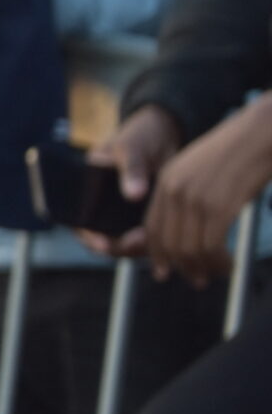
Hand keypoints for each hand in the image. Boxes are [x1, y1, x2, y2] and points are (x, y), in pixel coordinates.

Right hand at [84, 105, 180, 257]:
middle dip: (119, 245)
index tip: (104, 243)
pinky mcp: (147, 217)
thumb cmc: (139, 136)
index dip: (89, 236)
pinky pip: (147, 237)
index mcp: (85, 191)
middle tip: (139, 240)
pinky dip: (156, 240)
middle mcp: (101, 207)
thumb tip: (134, 194)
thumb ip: (131, 168)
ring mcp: (124, 214)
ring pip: (126, 242)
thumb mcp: (131, 147)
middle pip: (103, 239)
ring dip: (138, 246)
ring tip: (156, 238)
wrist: (167, 132)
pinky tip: (169, 233)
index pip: (79, 222)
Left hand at [120, 98, 271, 283]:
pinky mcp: (218, 206)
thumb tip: (187, 232)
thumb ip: (187, 197)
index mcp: (166, 180)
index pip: (152, 226)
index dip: (158, 253)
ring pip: (190, 249)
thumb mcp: (202, 172)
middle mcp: (174, 190)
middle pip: (169, 243)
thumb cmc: (240, 154)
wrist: (262, 133)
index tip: (164, 271)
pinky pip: (210, 247)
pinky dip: (219, 262)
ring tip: (219, 272)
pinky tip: (230, 265)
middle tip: (198, 280)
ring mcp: (195, 198)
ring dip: (205, 267)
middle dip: (182, 267)